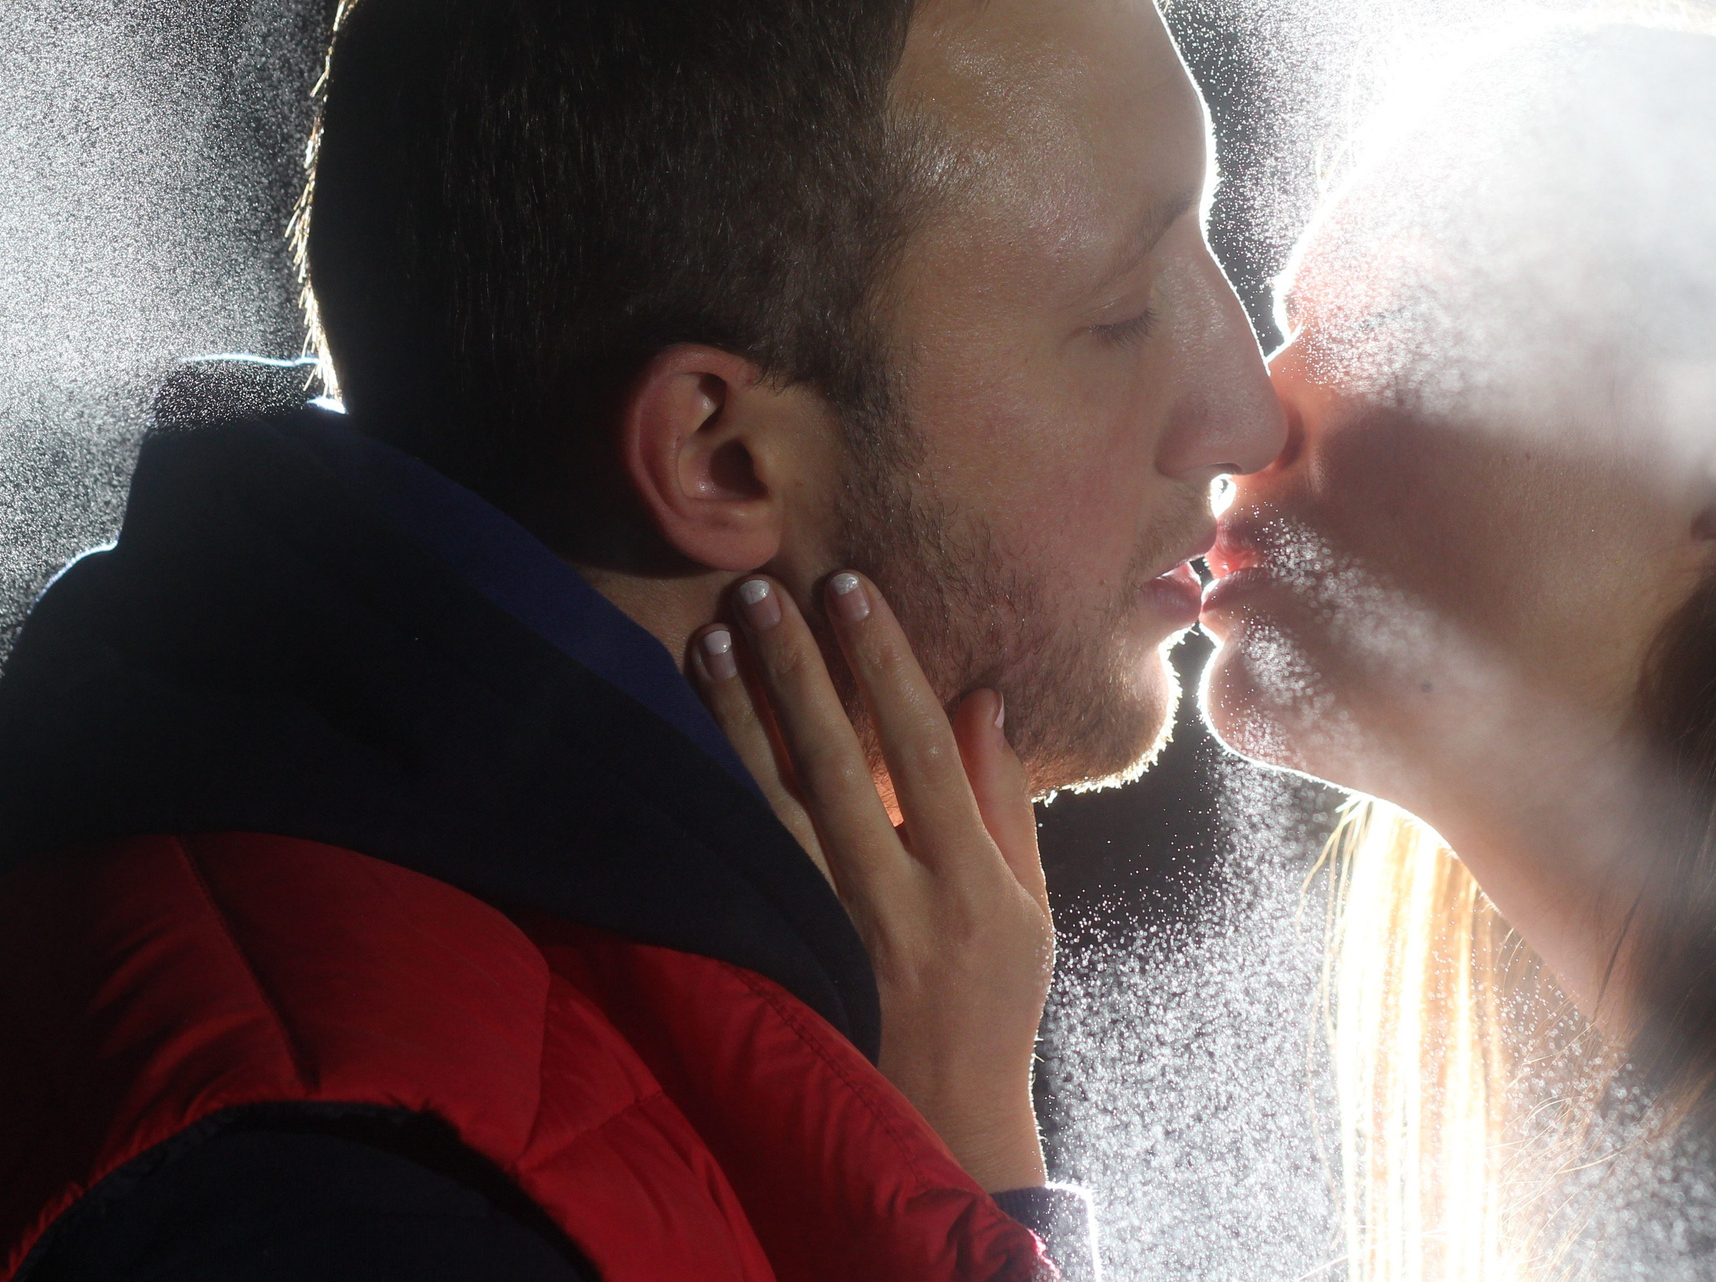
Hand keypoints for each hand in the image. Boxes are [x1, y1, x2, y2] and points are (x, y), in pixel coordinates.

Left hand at [688, 569, 1054, 1193]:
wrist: (937, 1126)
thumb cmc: (991, 1007)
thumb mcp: (1027, 909)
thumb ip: (1001, 802)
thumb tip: (980, 697)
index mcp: (969, 886)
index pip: (923, 750)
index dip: (886, 665)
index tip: (854, 590)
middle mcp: (896, 906)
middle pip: (837, 765)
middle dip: (800, 670)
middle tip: (766, 589)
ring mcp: (828, 935)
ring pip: (772, 805)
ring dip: (739, 717)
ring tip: (714, 637)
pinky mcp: (780, 958)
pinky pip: (741, 858)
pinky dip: (715, 787)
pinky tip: (687, 730)